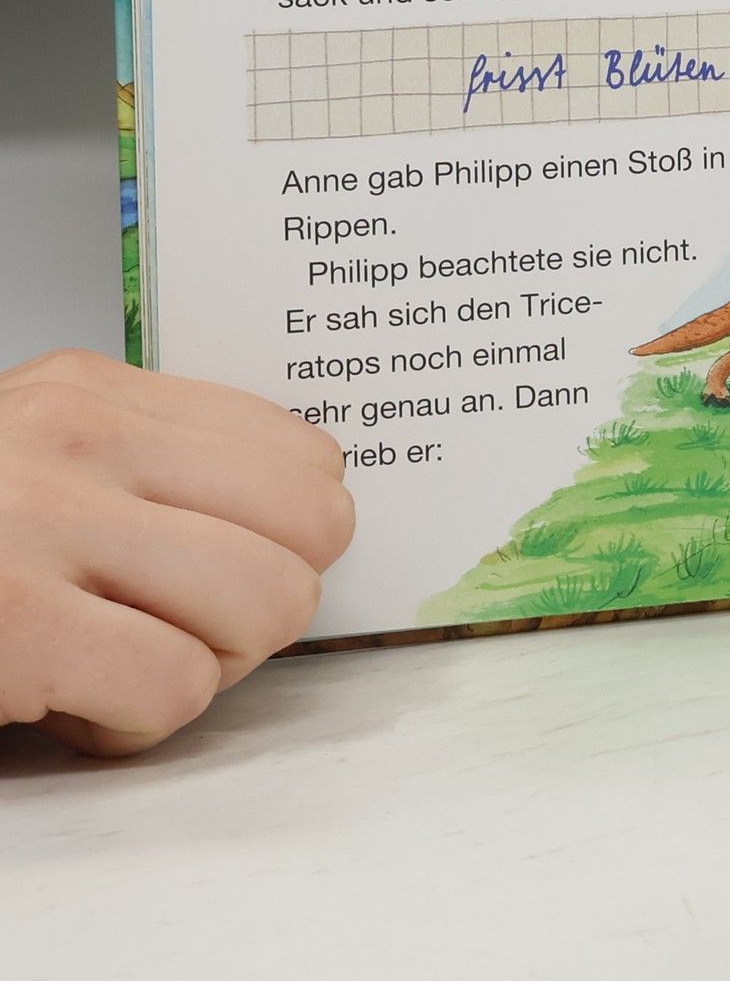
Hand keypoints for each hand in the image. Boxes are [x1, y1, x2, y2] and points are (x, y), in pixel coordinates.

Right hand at [0, 350, 353, 756]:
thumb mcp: (38, 451)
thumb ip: (153, 461)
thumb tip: (307, 507)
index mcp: (95, 393)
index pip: (305, 452)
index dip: (292, 533)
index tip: (236, 563)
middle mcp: (79, 440)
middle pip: (313, 528)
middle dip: (270, 600)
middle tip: (192, 625)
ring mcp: (42, 527)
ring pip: (266, 604)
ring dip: (214, 662)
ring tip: (134, 661)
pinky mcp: (13, 627)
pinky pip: (175, 687)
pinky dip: (138, 723)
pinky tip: (76, 709)